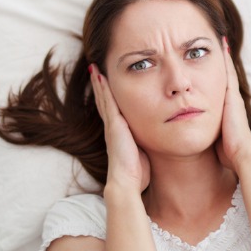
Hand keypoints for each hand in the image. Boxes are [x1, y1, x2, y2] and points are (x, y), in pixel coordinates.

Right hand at [90, 64, 149, 192]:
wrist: (126, 182)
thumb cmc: (137, 172)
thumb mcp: (143, 154)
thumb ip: (144, 146)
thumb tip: (156, 143)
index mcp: (119, 133)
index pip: (113, 110)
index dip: (108, 97)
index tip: (105, 84)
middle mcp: (113, 127)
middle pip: (105, 101)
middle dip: (100, 86)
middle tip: (95, 69)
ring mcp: (112, 125)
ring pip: (104, 98)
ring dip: (99, 83)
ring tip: (94, 68)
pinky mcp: (114, 124)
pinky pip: (107, 102)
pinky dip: (103, 89)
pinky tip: (100, 76)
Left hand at [216, 37, 250, 172]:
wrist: (240, 154)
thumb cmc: (226, 151)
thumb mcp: (214, 137)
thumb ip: (209, 131)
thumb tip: (192, 131)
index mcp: (225, 109)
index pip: (218, 86)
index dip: (214, 72)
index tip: (208, 58)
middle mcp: (230, 100)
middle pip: (223, 74)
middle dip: (219, 59)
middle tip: (214, 39)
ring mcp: (232, 96)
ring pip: (226, 69)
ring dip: (223, 54)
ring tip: (219, 36)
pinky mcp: (232, 94)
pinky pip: (228, 70)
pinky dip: (225, 57)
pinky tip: (221, 44)